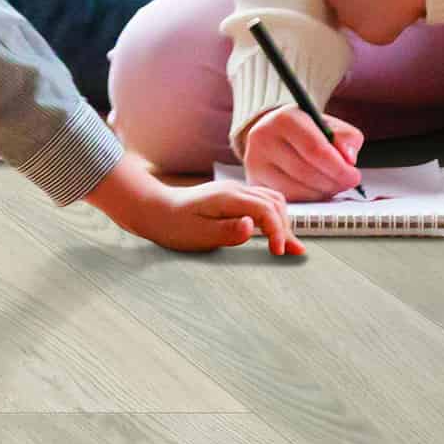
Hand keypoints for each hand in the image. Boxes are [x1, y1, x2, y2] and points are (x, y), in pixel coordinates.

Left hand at [86, 160, 302, 256]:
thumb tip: (250, 226)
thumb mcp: (196, 233)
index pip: (266, 210)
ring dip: (282, 221)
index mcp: (227, 198)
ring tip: (289, 247)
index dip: (277, 231)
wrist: (154, 210)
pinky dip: (273, 217)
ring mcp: (234, 192)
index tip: (278, 253)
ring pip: (271, 200)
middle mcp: (234, 190)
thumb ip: (226, 231)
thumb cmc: (172, 224)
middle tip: (287, 253)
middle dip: (284, 227)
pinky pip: (261, 203)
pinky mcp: (233, 199)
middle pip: (274, 203)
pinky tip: (278, 234)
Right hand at [238, 102, 367, 204]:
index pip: (315, 149)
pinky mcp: (254, 181)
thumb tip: (348, 158)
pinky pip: (288, 198)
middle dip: (334, 182)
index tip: (354, 175)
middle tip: (347, 183)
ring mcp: (255, 162)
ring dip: (323, 193)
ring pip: (297, 189)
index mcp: (284, 119)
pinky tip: (316, 190)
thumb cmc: (304, 130)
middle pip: (306, 172)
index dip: (339, 167)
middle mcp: (263, 138)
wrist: (272, 133)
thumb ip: (345, 137)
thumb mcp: (327, 124)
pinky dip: (308, 199)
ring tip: (332, 185)